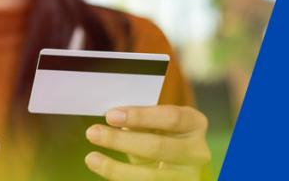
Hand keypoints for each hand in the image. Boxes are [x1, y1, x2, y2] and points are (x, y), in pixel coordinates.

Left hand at [84, 105, 209, 180]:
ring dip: (116, 168)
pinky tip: (103, 169)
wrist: (178, 162)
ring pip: (152, 177)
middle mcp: (197, 151)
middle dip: (121, 140)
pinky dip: (120, 178)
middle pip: (158, 147)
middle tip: (93, 133)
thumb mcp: (156, 124)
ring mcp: (189, 176)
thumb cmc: (162, 134)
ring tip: (92, 158)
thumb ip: (140, 121)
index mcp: (194, 123)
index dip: (140, 116)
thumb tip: (113, 119)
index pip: (170, 118)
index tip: (110, 115)